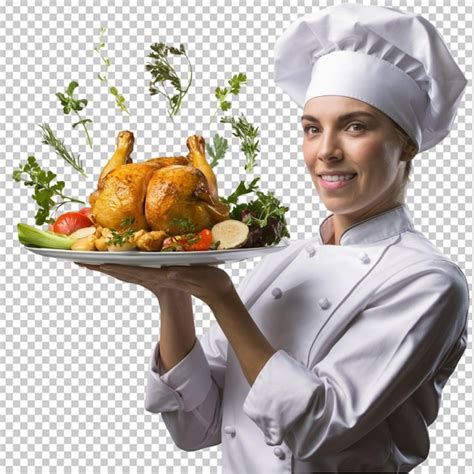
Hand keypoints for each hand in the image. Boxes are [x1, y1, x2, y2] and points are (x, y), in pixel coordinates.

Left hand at [75, 262, 234, 307]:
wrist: (216, 293)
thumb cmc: (211, 283)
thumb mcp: (200, 276)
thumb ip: (185, 273)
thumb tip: (168, 270)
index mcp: (162, 277)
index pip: (131, 271)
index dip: (111, 266)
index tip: (92, 261)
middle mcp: (155, 278)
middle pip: (122, 272)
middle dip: (100, 266)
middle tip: (78, 260)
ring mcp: (156, 277)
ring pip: (126, 271)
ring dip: (108, 266)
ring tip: (90, 260)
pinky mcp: (160, 275)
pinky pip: (136, 270)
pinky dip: (121, 266)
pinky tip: (116, 263)